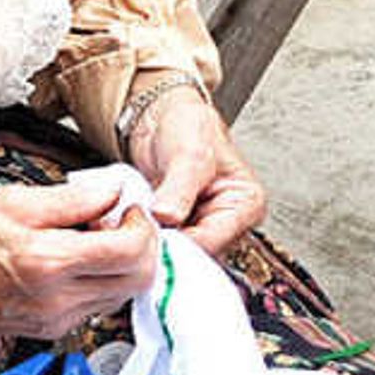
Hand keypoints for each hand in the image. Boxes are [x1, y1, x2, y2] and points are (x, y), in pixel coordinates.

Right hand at [0, 179, 159, 340]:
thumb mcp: (15, 201)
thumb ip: (74, 198)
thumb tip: (115, 191)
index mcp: (49, 262)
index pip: (131, 251)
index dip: (143, 226)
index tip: (129, 211)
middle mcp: (58, 299)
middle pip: (139, 279)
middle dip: (142, 247)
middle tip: (121, 224)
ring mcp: (57, 320)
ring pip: (123, 295)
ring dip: (124, 266)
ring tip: (94, 241)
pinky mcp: (52, 331)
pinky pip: (98, 306)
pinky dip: (103, 282)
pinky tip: (79, 262)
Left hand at [127, 78, 268, 254]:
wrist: (163, 118)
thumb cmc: (188, 126)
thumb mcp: (189, 150)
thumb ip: (180, 186)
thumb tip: (168, 217)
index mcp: (245, 206)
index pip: (212, 242)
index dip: (178, 242)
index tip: (149, 233)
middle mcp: (227, 224)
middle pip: (194, 254)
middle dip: (162, 244)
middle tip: (135, 226)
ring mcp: (201, 230)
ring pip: (174, 255)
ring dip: (149, 243)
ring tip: (132, 220)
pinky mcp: (177, 232)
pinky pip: (159, 247)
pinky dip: (141, 238)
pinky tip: (129, 224)